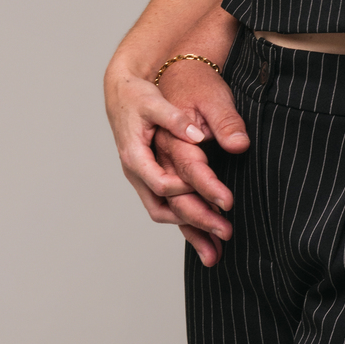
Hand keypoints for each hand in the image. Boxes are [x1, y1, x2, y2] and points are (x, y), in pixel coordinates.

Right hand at [104, 55, 248, 253]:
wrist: (120, 91)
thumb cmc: (137, 95)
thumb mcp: (155, 102)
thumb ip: (175, 120)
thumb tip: (198, 136)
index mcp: (135, 156)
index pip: (161, 183)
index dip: (188, 193)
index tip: (216, 199)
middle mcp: (137, 172)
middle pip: (162, 208)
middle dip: (193, 223)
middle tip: (224, 233)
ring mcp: (143, 178)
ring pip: (164, 213)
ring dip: (190, 231)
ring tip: (216, 252)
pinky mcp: (152, 177)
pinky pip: (168, 206)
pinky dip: (185, 221)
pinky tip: (205, 234)